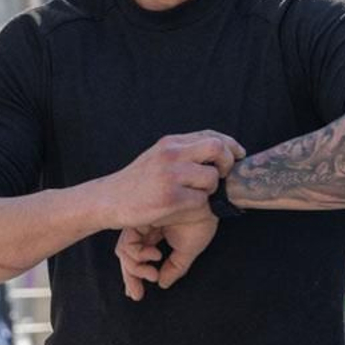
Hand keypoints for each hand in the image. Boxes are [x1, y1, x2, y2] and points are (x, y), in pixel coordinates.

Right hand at [103, 131, 245, 231]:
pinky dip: (199, 208)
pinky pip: (201, 202)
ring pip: (212, 179)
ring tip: (195, 197)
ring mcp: (171, 175)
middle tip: (223, 176)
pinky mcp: (170, 198)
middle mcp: (171, 154)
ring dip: (210, 192)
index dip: (230, 145)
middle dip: (227, 163)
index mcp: (170, 143)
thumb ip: (182, 153)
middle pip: (217, 148)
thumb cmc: (135, 183)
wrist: (107, 200)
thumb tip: (215, 152)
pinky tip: (185, 209)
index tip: (238, 155)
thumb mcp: (157, 157)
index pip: (211, 135)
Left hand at [114, 215, 220, 297]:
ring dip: (136, 269)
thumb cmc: (203, 218)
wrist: (208, 200)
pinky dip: (139, 256)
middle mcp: (145, 226)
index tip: (138, 293)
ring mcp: (141, 221)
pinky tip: (156, 256)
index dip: (136, 274)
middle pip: (128, 254)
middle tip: (136, 293)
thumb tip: (163, 285)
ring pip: (125, 251)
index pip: (139, 255)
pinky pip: (128, 243)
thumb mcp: (189, 248)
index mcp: (155, 230)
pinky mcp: (138, 218)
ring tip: (153, 274)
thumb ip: (175, 267)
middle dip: (130, 276)